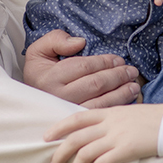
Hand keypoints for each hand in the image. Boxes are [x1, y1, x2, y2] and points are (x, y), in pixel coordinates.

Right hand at [23, 29, 139, 107]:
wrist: (28, 101)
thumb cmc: (39, 72)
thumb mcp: (39, 50)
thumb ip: (56, 40)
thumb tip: (80, 43)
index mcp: (51, 77)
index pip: (84, 67)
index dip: (105, 62)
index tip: (119, 60)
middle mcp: (59, 97)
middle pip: (96, 84)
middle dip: (118, 76)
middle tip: (132, 71)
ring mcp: (68, 112)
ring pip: (101, 102)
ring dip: (121, 94)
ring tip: (134, 86)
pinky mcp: (76, 122)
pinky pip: (99, 115)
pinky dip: (116, 107)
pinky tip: (127, 101)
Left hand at [45, 103, 162, 162]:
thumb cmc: (155, 119)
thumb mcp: (130, 113)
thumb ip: (114, 120)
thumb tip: (100, 132)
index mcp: (109, 112)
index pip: (76, 117)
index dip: (59, 127)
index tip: (47, 137)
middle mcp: (109, 123)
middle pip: (75, 138)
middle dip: (60, 153)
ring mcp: (117, 136)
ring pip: (85, 153)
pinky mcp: (127, 149)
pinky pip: (102, 162)